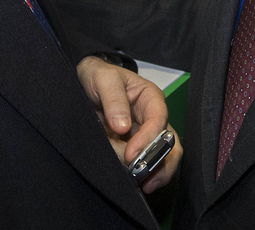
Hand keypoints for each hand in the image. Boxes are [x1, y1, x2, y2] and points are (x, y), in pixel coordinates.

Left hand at [76, 56, 182, 192]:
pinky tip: (126, 178)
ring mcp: (144, 135)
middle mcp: (152, 119)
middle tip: (141, 177)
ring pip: (160, 159)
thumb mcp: (104, 79)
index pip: (158, 120)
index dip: (148, 139)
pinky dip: (136, 173)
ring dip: (148, 171)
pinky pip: (141, 164)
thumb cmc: (99, 76)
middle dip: (159, 163)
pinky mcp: (133, 148)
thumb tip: (122, 127)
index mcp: (151, 99)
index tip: (131, 154)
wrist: (85, 82)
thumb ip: (113, 100)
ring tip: (130, 179)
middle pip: (169, 144)